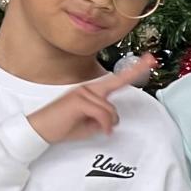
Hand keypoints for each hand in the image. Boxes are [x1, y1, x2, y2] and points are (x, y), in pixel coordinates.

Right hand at [26, 54, 154, 143]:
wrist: (39, 130)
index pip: (116, 79)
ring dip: (106, 123)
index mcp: (91, 91)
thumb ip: (103, 118)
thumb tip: (113, 119)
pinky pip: (103, 115)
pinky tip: (99, 129)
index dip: (133, 69)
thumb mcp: (89, 123)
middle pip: (117, 84)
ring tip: (92, 127)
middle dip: (135, 72)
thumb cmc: (62, 126)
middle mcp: (88, 88)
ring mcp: (83, 92)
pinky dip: (103, 125)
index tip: (149, 60)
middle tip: (152, 60)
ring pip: (110, 110)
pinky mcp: (78, 100)